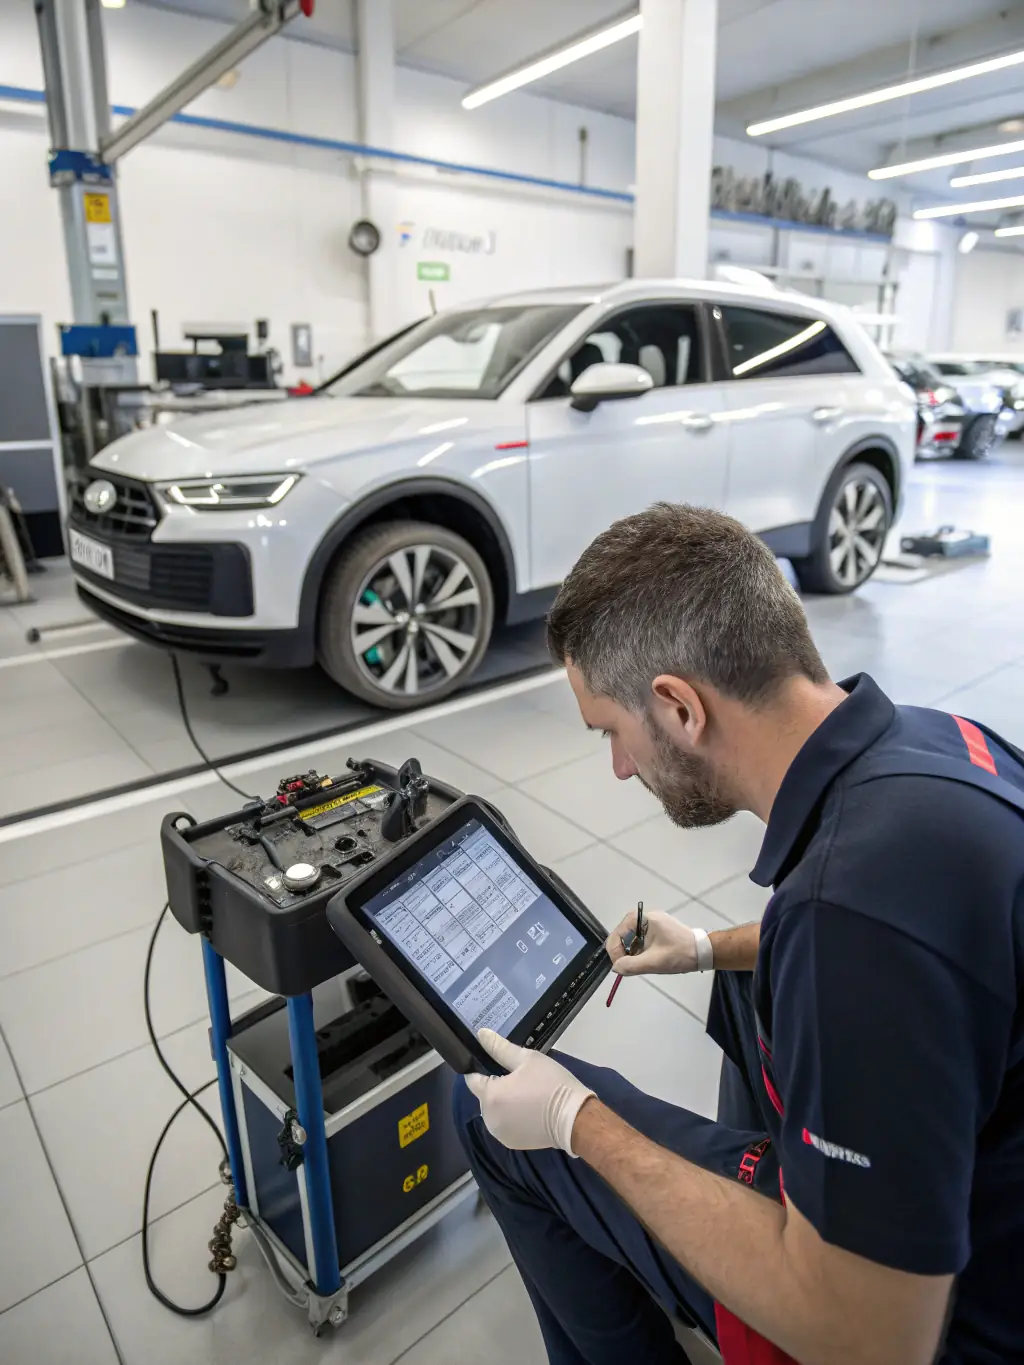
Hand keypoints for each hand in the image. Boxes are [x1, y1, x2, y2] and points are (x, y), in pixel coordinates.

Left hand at [464, 1029, 595, 1155]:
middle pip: (484, 1096)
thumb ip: (500, 1048)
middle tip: (520, 1078)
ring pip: (494, 1111)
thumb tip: (481, 1034)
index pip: (472, 1080)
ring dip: (503, 1103)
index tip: (496, 1063)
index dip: (481, 1069)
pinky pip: (504, 1125)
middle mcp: (489, 1118)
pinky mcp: (512, 1143)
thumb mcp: (527, 1059)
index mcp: (490, 1096)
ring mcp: (500, 1134)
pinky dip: (511, 1117)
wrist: (574, 1119)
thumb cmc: (550, 1084)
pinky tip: (529, 1110)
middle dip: (496, 1086)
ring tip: (526, 1094)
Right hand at [606, 908, 698, 975]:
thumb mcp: (653, 962)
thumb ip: (630, 965)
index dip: (616, 953)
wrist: (704, 952)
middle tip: (631, 967)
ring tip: (643, 965)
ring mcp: (652, 924)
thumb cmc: (679, 954)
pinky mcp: (657, 931)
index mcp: (642, 918)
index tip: (622, 967)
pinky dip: (640, 952)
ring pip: (631, 940)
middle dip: (624, 953)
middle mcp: (644, 917)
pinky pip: (641, 941)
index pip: (617, 934)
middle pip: (622, 936)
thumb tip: (616, 968)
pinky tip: (649, 961)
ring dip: (633, 954)